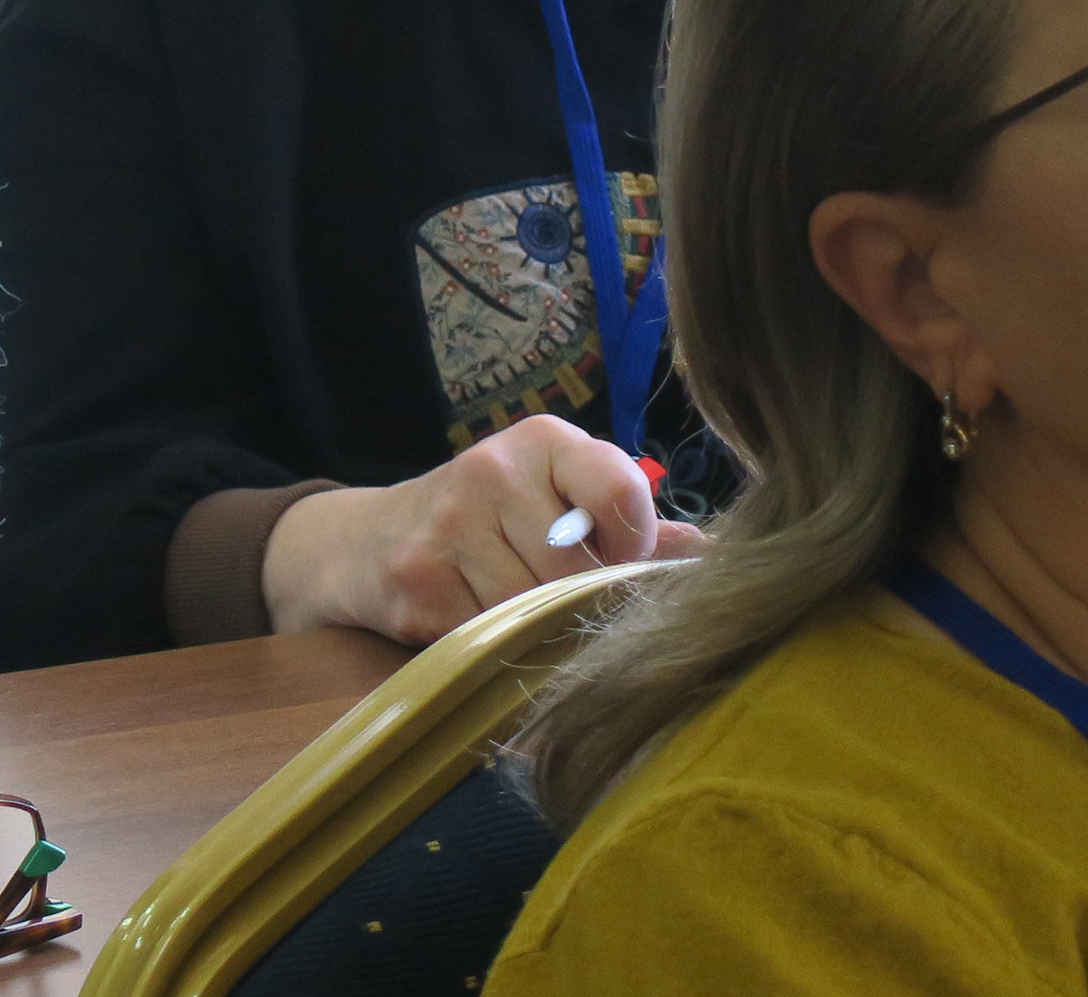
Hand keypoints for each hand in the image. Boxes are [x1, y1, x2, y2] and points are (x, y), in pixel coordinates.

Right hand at [258, 416, 704, 643]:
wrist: (367, 540)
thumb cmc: (488, 520)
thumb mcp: (554, 498)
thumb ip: (631, 524)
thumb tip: (720, 556)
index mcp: (544, 441)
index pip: (618, 487)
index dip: (634, 543)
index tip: (622, 564)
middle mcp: (493, 469)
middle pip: (577, 568)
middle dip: (580, 601)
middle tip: (567, 607)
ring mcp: (449, 523)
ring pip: (532, 609)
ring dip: (536, 630)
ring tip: (522, 617)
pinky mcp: (418, 576)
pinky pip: (486, 635)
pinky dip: (493, 646)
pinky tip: (480, 625)